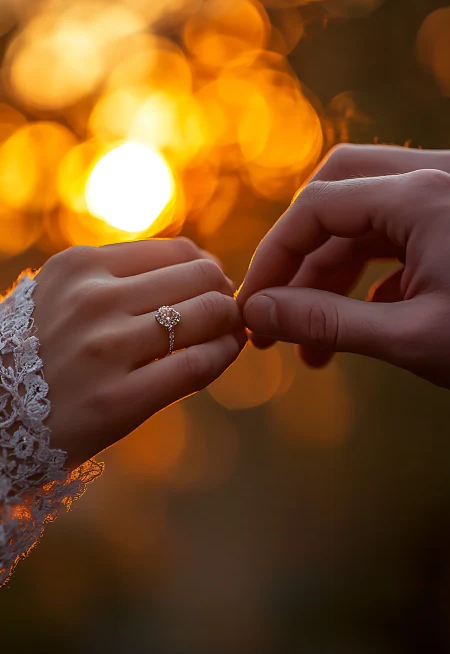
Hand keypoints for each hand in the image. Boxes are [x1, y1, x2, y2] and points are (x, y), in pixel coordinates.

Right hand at [33, 238, 245, 467]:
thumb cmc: (40, 353)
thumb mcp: (64, 294)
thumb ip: (123, 277)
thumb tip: (205, 269)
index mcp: (80, 266)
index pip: (180, 251)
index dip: (208, 271)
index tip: (211, 291)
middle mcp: (91, 300)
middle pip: (201, 278)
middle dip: (224, 296)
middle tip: (225, 315)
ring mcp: (103, 350)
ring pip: (207, 315)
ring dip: (230, 325)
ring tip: (229, 335)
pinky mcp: (116, 401)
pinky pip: (197, 366)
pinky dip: (222, 357)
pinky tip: (221, 358)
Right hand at [238, 158, 449, 387]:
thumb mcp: (411, 337)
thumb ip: (328, 322)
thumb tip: (256, 315)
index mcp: (419, 195)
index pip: (315, 207)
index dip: (272, 257)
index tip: (250, 307)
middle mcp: (431, 179)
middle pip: (336, 193)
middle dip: (298, 254)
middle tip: (275, 307)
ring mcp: (447, 198)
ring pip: (368, 218)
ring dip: (331, 274)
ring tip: (310, 343)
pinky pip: (399, 235)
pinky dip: (369, 275)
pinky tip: (361, 326)